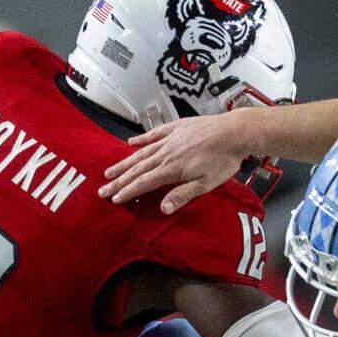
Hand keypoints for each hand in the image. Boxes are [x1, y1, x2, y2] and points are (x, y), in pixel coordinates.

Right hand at [98, 112, 255, 212]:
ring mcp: (170, 139)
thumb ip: (182, 194)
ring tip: (110, 171)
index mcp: (172, 169)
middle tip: (103, 189)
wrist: (234, 132)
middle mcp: (166, 153)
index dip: (128, 192)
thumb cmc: (223, 160)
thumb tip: (163, 208)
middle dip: (119, 181)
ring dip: (124, 163)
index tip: (115, 199)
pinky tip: (130, 143)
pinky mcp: (176, 128)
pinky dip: (141, 139)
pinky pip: (153, 134)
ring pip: (141, 153)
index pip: (144, 183)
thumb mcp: (205, 184)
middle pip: (137, 169)